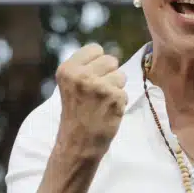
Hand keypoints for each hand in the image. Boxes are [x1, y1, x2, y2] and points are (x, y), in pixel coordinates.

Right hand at [55, 43, 127, 158]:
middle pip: (111, 59)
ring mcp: (99, 86)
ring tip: (102, 103)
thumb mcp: (71, 84)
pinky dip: (120, 103)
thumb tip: (112, 56)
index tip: (90, 79)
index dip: (97, 63)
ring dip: (116, 89)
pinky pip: (125, 92)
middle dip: (109, 75)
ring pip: (121, 75)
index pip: (95, 49)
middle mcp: (81, 75)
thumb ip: (86, 68)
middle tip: (97, 93)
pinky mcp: (114, 98)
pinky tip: (107, 112)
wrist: (77, 143)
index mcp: (67, 69)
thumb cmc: (77, 113)